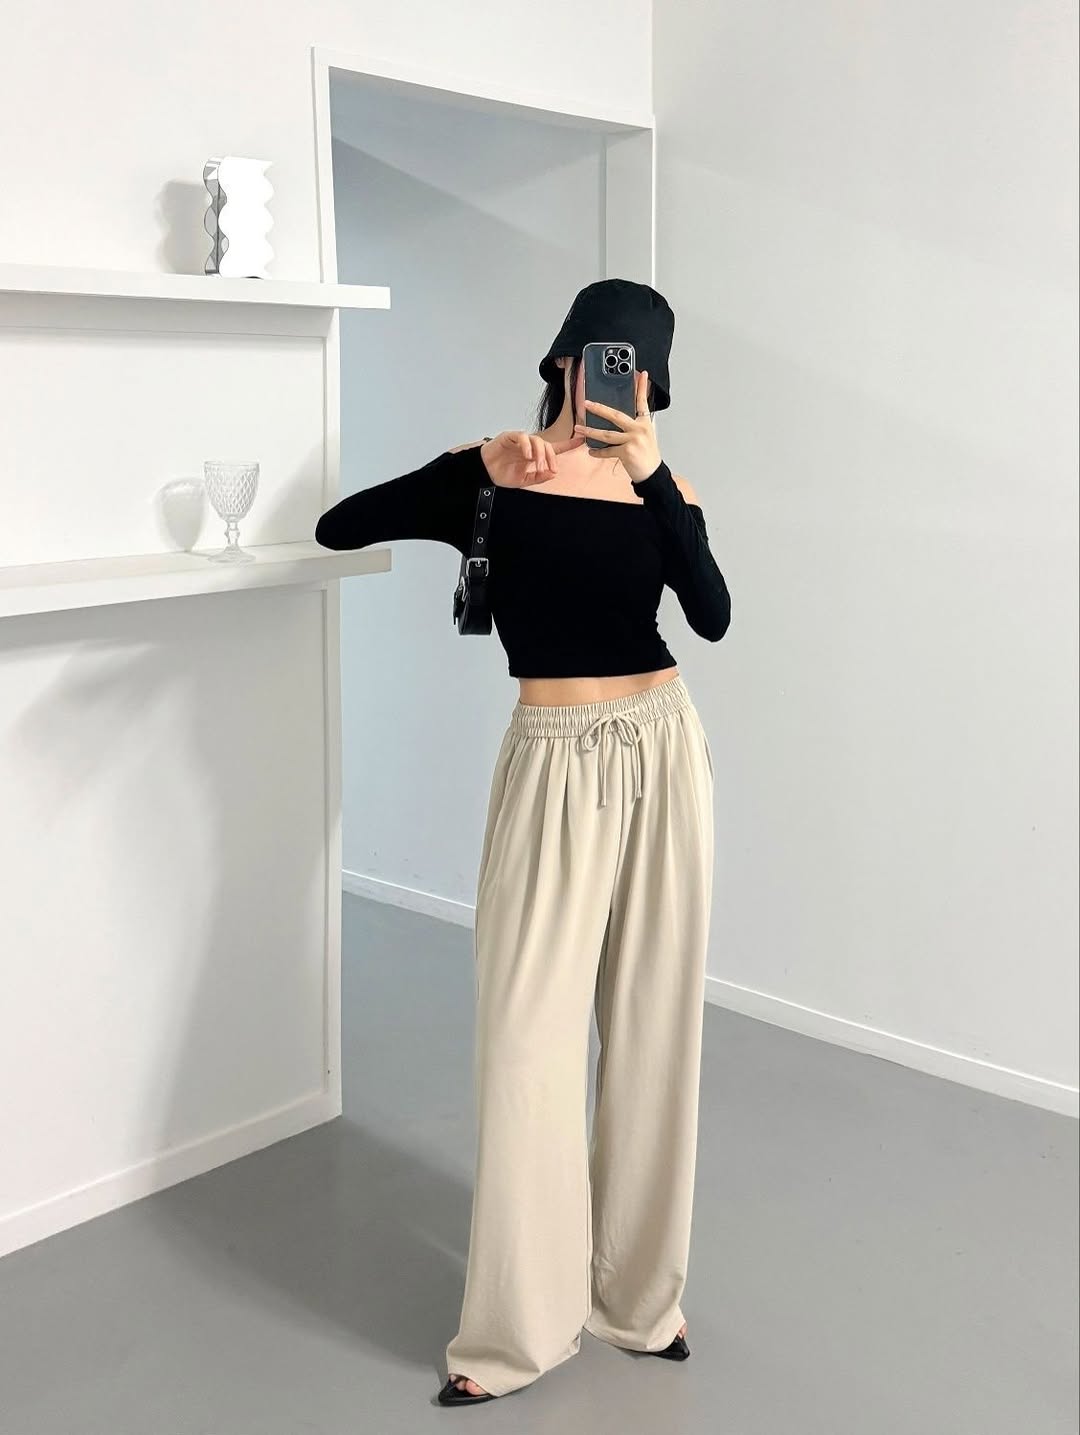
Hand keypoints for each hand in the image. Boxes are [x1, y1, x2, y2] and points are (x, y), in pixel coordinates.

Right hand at [480, 431, 583, 487]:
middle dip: (551, 457)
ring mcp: (520, 441)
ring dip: (540, 453)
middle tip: (549, 469)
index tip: (581, 440)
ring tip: (537, 465)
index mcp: (535, 456)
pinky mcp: (509, 437)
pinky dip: (526, 445)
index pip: (554, 448)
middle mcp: (530, 447)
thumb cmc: (502, 474)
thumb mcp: (524, 481)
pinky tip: (527, 456)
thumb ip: (539, 477)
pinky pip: (521, 437)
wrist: (484, 472)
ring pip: (537, 440)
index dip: (568, 444)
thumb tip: (553, 473)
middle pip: (547, 445)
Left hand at [574, 369, 661, 483]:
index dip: (642, 387)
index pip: (642, 401)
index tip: (642, 374)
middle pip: (616, 415)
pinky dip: (598, 452)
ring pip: (606, 434)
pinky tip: (590, 451)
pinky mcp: (626, 452)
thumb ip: (634, 424)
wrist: (652, 474)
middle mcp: (639, 429)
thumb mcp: (645, 435)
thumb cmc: (647, 454)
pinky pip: (607, 450)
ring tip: (579, 428)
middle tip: (586, 403)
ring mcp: (633, 440)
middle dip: (599, 408)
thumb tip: (616, 417)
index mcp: (644, 423)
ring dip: (590, 431)